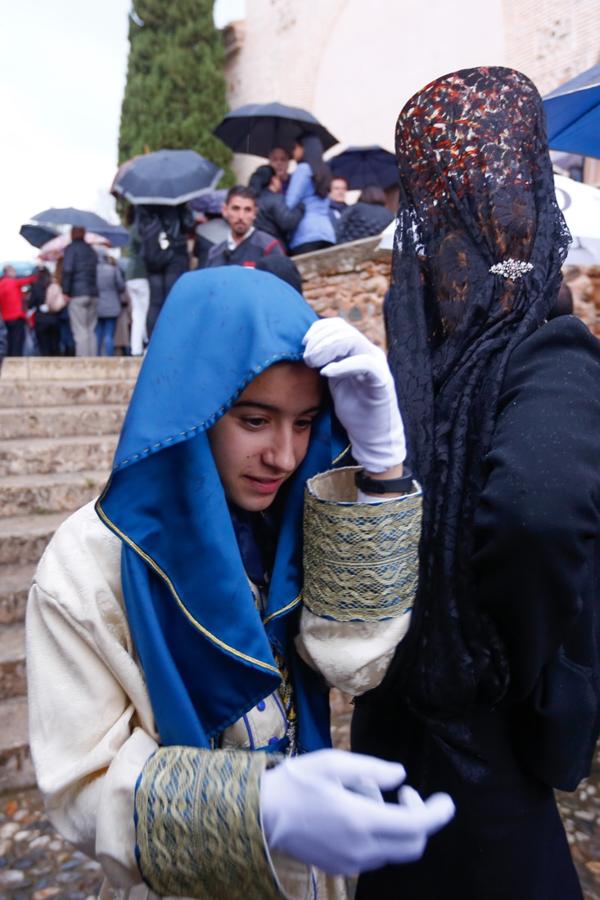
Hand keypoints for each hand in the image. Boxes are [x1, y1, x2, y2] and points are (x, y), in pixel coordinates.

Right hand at [260, 749, 453, 874]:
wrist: (262, 815)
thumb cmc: (296, 783)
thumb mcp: (333, 764)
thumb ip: (372, 769)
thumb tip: (400, 775)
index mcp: (362, 821)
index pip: (417, 827)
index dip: (438, 815)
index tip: (446, 800)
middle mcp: (361, 848)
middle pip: (412, 845)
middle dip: (419, 819)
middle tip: (405, 793)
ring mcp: (351, 862)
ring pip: (394, 851)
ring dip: (395, 824)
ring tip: (366, 795)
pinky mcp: (341, 867)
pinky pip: (376, 855)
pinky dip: (379, 834)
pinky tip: (356, 812)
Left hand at [303, 318, 405, 471]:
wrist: (369, 433)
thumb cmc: (351, 407)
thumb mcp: (332, 379)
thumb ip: (323, 361)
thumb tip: (302, 348)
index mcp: (357, 349)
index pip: (337, 325)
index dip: (318, 330)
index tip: (302, 344)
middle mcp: (368, 352)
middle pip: (343, 330)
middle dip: (319, 340)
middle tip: (306, 357)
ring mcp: (377, 365)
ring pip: (353, 341)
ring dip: (328, 348)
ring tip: (313, 363)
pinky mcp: (382, 381)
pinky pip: (365, 364)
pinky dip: (344, 365)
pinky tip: (328, 373)